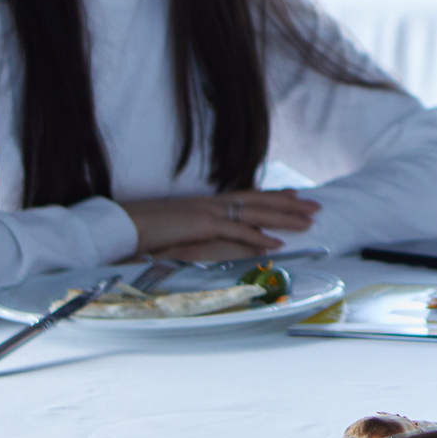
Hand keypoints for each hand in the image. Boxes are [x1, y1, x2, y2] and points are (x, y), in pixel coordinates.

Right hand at [122, 189, 318, 258]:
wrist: (120, 225)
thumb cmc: (142, 228)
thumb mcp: (176, 227)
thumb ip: (198, 229)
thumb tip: (212, 235)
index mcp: (205, 202)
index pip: (247, 195)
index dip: (272, 195)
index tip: (294, 194)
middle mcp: (211, 203)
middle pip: (259, 201)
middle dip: (289, 204)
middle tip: (315, 205)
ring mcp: (207, 212)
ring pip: (256, 213)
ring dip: (284, 218)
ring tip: (309, 222)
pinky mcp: (201, 226)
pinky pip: (237, 231)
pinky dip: (258, 237)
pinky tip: (277, 243)